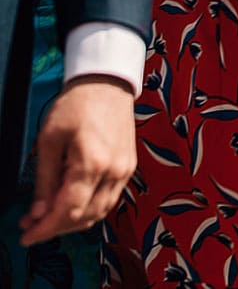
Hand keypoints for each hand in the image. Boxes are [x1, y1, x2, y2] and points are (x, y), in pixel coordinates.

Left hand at [18, 77, 136, 245]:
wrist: (107, 84)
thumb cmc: (76, 106)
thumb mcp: (49, 140)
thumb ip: (44, 179)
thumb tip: (37, 213)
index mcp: (92, 163)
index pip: (68, 210)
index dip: (45, 228)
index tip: (26, 235)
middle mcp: (114, 171)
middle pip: (85, 216)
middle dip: (56, 227)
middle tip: (31, 225)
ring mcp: (125, 171)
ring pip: (100, 212)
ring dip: (73, 221)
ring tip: (47, 217)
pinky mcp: (128, 167)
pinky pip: (109, 199)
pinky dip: (89, 209)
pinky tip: (70, 204)